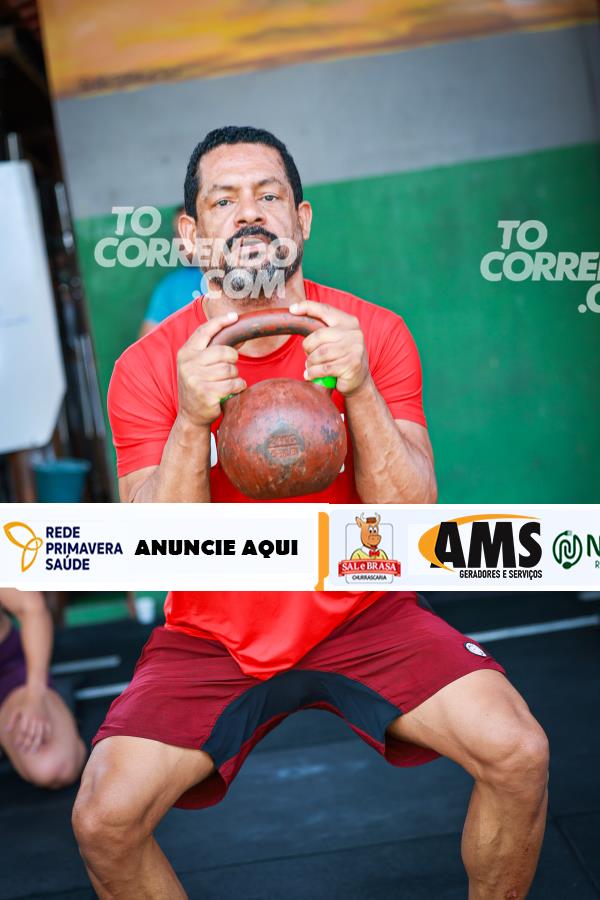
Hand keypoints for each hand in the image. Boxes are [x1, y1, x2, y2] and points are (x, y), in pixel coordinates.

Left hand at [4, 685, 51, 752]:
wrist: (37, 695)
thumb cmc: (25, 704)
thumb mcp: (16, 710)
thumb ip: (11, 721)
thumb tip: (7, 730)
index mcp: (26, 717)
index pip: (23, 731)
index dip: (20, 739)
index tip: (17, 745)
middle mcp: (34, 719)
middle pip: (31, 734)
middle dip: (27, 744)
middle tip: (25, 751)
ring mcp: (41, 719)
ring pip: (39, 734)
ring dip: (36, 743)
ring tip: (34, 750)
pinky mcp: (47, 719)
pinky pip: (48, 730)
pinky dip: (47, 737)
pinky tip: (45, 743)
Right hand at [177, 311, 246, 426]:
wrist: (191, 416)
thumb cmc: (200, 386)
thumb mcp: (200, 365)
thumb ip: (215, 350)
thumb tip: (241, 335)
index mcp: (186, 353)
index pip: (204, 332)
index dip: (220, 322)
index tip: (234, 317)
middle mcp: (188, 364)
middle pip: (224, 352)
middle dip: (232, 359)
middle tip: (229, 369)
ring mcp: (196, 379)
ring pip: (230, 369)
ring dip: (235, 376)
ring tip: (227, 383)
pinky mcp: (206, 393)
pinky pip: (233, 384)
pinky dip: (237, 387)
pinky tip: (231, 391)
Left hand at [290, 300, 369, 395]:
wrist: (359, 381)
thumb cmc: (342, 358)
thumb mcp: (336, 339)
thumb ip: (323, 331)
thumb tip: (297, 319)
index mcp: (349, 322)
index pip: (325, 310)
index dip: (307, 307)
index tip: (292, 309)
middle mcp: (354, 333)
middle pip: (318, 335)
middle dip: (307, 347)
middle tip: (307, 356)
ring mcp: (355, 349)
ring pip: (320, 353)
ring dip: (310, 362)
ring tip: (310, 367)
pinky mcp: (352, 365)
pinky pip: (324, 368)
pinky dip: (313, 373)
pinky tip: (310, 375)